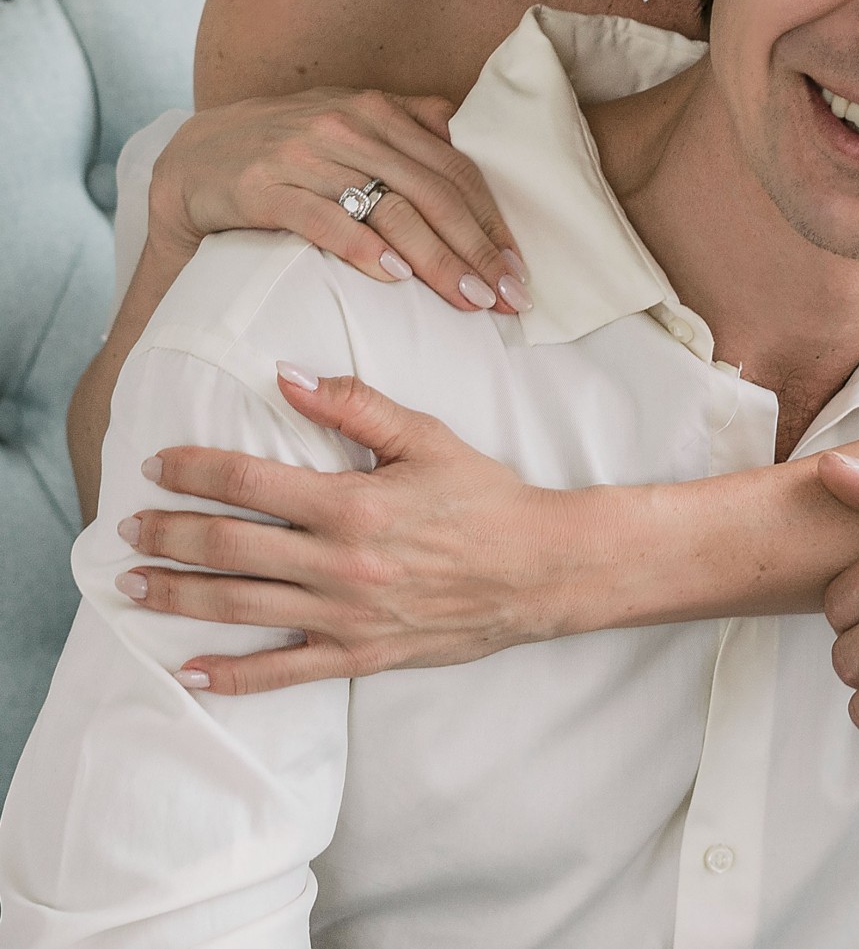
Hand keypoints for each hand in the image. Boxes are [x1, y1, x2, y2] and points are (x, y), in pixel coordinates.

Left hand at [114, 369, 576, 693]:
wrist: (537, 568)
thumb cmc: (484, 496)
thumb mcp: (427, 437)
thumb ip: (356, 405)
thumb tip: (286, 377)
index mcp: (353, 503)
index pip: (250, 481)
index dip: (195, 470)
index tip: (157, 466)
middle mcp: (339, 563)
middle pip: (229, 547)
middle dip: (169, 534)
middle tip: (126, 527)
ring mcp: (346, 616)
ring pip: (241, 608)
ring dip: (179, 596)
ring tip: (134, 586)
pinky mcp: (360, 655)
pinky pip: (283, 673)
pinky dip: (230, 676)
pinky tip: (189, 671)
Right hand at [151, 90, 526, 314]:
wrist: (190, 158)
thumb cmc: (285, 149)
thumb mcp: (349, 124)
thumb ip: (407, 124)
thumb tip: (467, 136)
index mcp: (379, 112)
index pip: (455, 169)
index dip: (493, 219)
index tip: (520, 267)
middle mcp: (349, 125)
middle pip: (433, 193)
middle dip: (477, 249)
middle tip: (508, 297)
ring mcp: (305, 154)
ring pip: (389, 208)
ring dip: (436, 258)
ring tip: (467, 299)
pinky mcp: (262, 185)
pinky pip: (322, 218)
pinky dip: (362, 247)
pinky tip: (393, 276)